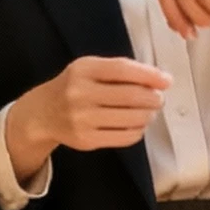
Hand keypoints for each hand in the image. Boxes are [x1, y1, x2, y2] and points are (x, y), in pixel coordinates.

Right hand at [5, 55, 170, 181]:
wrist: (43, 113)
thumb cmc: (74, 87)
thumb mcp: (89, 69)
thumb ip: (119, 71)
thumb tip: (158, 80)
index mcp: (83, 70)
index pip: (123, 70)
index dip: (149, 75)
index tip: (167, 81)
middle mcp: (80, 93)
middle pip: (130, 96)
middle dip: (153, 98)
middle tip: (159, 99)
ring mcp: (82, 119)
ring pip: (131, 119)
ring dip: (148, 115)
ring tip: (149, 112)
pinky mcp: (86, 140)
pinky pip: (124, 137)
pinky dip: (138, 131)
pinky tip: (137, 125)